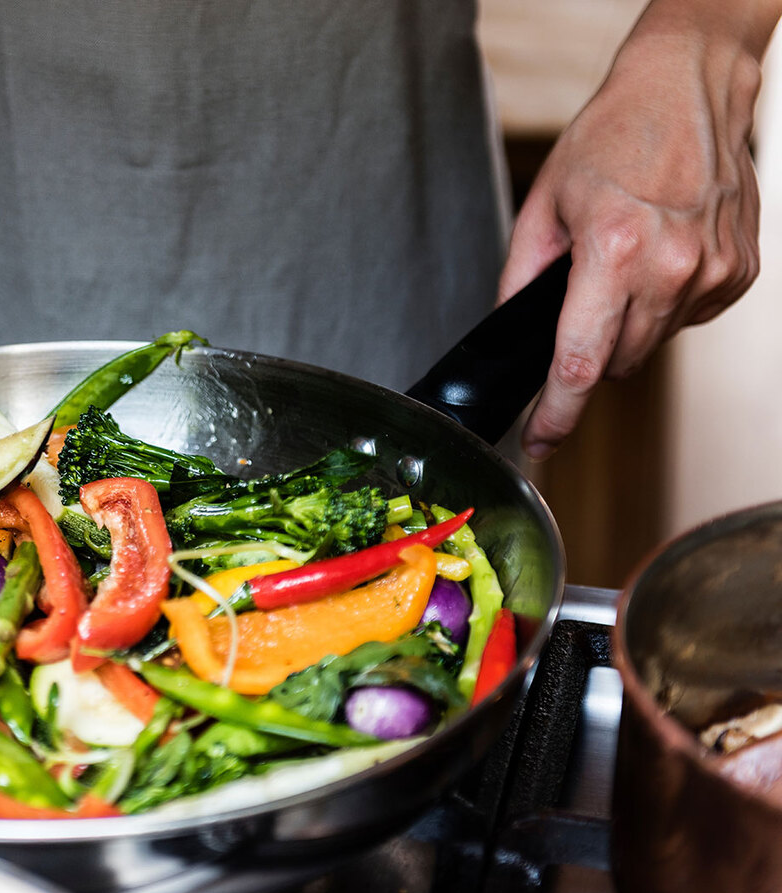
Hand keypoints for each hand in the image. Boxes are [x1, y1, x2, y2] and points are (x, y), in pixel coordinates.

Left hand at [497, 0, 777, 460]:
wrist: (691, 88)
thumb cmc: (614, 136)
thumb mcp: (544, 205)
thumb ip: (521, 279)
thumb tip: (511, 336)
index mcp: (614, 252)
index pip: (579, 363)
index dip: (555, 415)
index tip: (539, 443)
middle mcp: (672, 268)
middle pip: (618, 362)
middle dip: (590, 351)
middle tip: (581, 300)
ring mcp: (714, 272)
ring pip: (654, 343)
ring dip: (630, 323)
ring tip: (623, 260)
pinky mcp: (741, 271)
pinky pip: (689, 317)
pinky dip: (667, 302)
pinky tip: (660, 255)